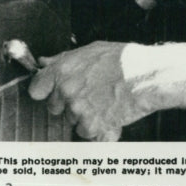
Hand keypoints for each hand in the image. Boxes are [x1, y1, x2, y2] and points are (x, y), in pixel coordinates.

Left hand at [28, 41, 151, 140]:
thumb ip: (64, 59)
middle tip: (92, 94)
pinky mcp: (93, 127)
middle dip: (70, 104)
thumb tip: (44, 63)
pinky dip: (101, 130)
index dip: (46, 91)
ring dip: (87, 117)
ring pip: (74, 122)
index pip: (36, 89)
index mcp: (63, 71)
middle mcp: (66, 92)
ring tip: (107, 103)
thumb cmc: (125, 60)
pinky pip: (90, 135)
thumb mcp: (93, 50)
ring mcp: (78, 111)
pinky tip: (113, 115)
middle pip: (55, 108)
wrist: (149, 76)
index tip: (53, 91)